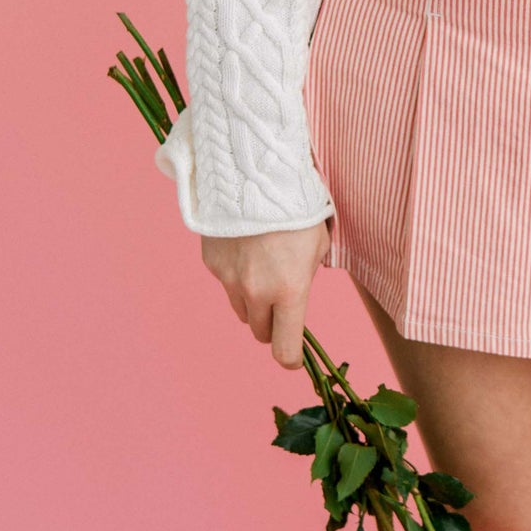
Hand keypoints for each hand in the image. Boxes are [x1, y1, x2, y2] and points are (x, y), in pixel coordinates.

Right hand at [200, 220, 331, 370]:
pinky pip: (226, 282)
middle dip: (272, 323)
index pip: (285, 348)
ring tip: (265, 267)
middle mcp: (256, 292)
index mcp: (289, 291)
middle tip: (282, 302)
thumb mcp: (318, 242)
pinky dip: (236, 274)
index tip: (294, 356)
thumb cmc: (296, 205)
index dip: (291, 358)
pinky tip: (246, 247)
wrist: (253, 173)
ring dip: (253, 301)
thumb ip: (308, 273)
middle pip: (260, 331)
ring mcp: (229, 280)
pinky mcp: (212, 264)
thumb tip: (299, 286)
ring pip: (241, 309)